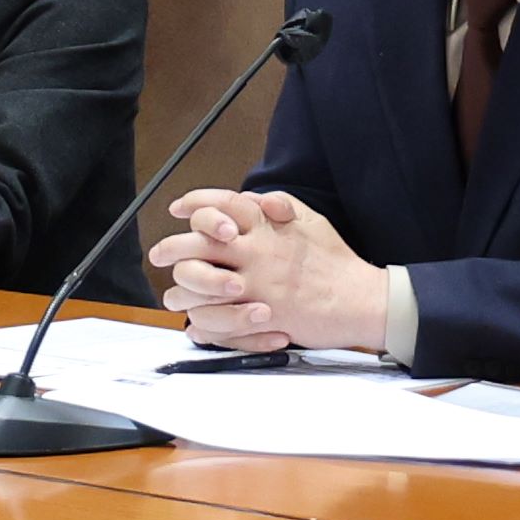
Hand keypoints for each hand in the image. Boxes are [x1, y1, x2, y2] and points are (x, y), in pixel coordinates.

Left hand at [145, 187, 388, 357]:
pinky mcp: (261, 316)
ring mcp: (256, 286)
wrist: (360, 299)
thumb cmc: (334, 260)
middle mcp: (257, 253)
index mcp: (267, 227)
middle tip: (159, 254)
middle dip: (170, 248)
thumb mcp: (308, 219)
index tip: (178, 209)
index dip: (194, 204)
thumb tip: (248, 197)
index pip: (221, 205)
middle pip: (198, 244)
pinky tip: (196, 322)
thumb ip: (275, 206)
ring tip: (174, 294)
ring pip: (199, 285)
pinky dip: (202, 322)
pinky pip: (219, 320)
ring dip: (181, 290)